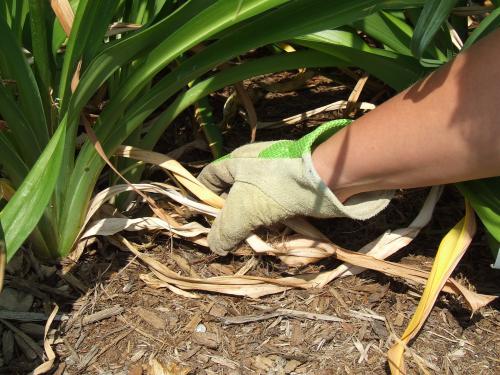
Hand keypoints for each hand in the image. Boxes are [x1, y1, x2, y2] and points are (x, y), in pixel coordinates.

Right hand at [198, 119, 391, 254]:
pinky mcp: (293, 184)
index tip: (205, 219)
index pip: (210, 177)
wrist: (325, 178)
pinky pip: (276, 204)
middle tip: (234, 234)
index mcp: (236, 162)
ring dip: (255, 221)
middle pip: (233, 193)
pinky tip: (277, 229)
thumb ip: (225, 231)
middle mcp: (254, 165)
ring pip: (256, 201)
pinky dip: (274, 218)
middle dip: (233, 216)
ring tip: (256, 235)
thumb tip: (215, 246)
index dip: (203, 197)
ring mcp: (275, 174)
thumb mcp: (243, 212)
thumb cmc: (276, 188)